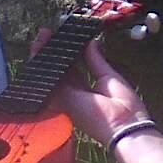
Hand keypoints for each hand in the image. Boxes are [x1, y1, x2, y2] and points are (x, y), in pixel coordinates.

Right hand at [38, 31, 151, 148]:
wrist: (124, 128)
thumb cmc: (124, 107)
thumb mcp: (109, 77)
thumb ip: (96, 61)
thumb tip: (91, 43)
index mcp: (89, 92)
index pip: (74, 69)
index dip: (68, 54)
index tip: (64, 39)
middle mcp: (75, 95)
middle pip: (60, 71)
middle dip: (53, 52)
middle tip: (46, 34)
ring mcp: (67, 98)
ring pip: (52, 73)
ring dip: (44, 55)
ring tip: (40, 36)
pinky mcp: (62, 99)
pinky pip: (49, 78)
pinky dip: (42, 63)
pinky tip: (38, 48)